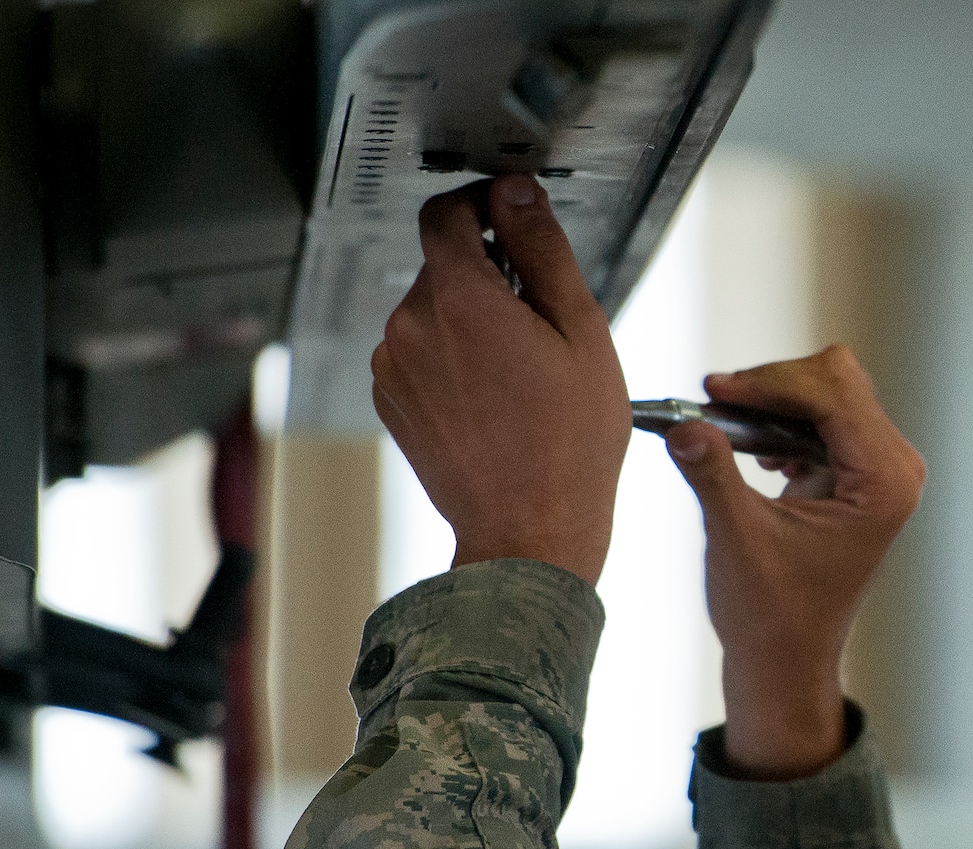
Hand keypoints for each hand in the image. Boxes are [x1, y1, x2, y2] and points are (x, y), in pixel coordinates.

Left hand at [370, 174, 630, 584]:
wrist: (530, 530)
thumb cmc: (568, 445)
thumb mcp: (581, 333)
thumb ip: (543, 250)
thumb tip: (516, 194)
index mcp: (460, 298)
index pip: (446, 211)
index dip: (482, 204)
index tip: (511, 218)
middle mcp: (412, 325)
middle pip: (444, 266)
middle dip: (489, 277)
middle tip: (542, 324)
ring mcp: (394, 365)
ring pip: (433, 312)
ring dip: (471, 321)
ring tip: (522, 373)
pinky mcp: (392, 399)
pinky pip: (421, 354)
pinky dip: (453, 360)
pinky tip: (495, 398)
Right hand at [666, 347, 923, 778]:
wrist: (784, 658)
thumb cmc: (769, 613)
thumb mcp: (735, 538)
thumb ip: (712, 474)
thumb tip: (683, 423)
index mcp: (883, 484)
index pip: (832, 395)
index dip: (769, 383)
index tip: (712, 390)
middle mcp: (895, 470)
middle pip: (836, 380)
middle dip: (772, 386)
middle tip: (712, 401)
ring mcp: (880, 470)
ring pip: (829, 390)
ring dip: (773, 400)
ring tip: (725, 426)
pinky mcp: (858, 473)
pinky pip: (822, 416)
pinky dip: (781, 420)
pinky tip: (752, 451)